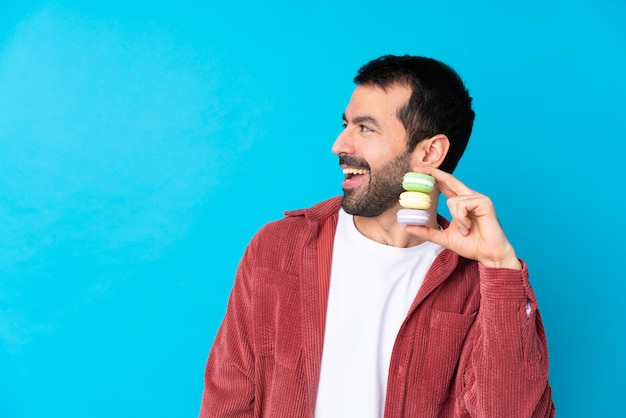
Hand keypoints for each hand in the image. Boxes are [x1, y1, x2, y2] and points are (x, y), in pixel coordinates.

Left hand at [406, 167, 521, 269]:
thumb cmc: (471, 245)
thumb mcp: (443, 237)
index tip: (418, 170)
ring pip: (453, 199)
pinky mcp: (484, 202)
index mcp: (460, 202)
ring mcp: (478, 198)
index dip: (433, 176)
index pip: (444, 185)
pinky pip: (462, 205)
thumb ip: (427, 231)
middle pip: (449, 179)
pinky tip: (469, 227)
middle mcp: (469, 197)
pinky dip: (462, 218)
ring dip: (455, 218)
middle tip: (417, 168)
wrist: (488, 255)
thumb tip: (408, 226)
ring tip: (464, 230)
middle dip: (433, 173)